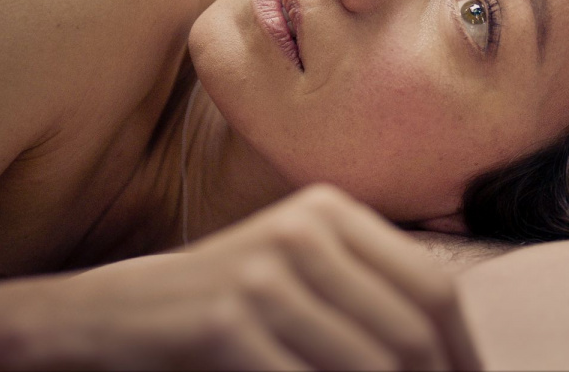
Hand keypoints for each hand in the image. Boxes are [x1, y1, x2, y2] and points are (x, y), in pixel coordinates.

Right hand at [26, 184, 479, 369]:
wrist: (106, 318)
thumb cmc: (218, 310)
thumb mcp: (297, 281)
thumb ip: (365, 302)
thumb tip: (448, 360)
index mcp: (331, 211)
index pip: (432, 289)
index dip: (462, 354)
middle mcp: (303, 229)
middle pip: (409, 331)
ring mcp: (263, 272)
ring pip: (371, 365)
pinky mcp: (225, 320)